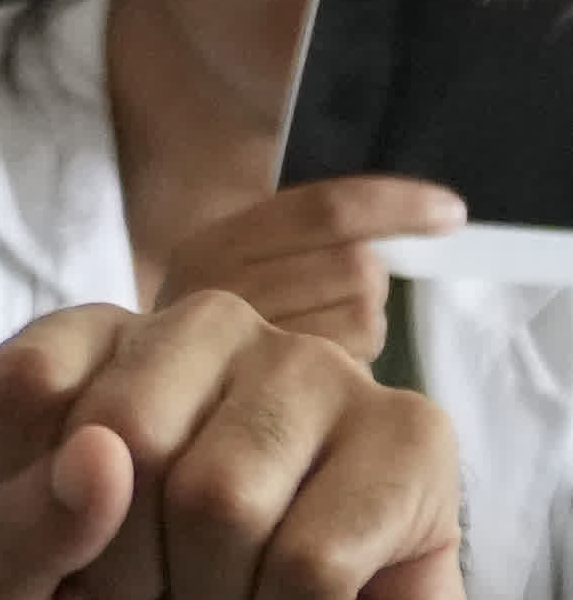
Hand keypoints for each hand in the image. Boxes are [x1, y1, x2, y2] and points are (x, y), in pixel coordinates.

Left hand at [0, 294, 468, 599]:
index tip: (71, 555)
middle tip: (162, 590)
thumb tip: (101, 452)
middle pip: (123, 426)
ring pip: (225, 493)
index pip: (22, 384)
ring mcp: (317, 376)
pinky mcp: (413, 444)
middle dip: (127, 556)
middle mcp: (203, 337)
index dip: (32, 513)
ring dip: (216, 592)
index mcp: (88, 353)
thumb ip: (2, 542)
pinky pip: (321, 550)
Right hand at [150, 172, 470, 361]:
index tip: (450, 211)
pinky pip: (355, 363)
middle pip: (355, 265)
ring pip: (364, 315)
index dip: (396, 206)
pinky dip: (354, 363)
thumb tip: (435, 214)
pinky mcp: (271, 393)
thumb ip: (305, 237)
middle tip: (336, 298)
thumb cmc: (214, 325)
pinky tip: (318, 371)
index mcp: (212, 245)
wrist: (149, 394)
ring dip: (362, 324)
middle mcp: (220, 289)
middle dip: (368, 280)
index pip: (324, 210)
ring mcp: (245, 345)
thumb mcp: (236, 265)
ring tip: (319, 338)